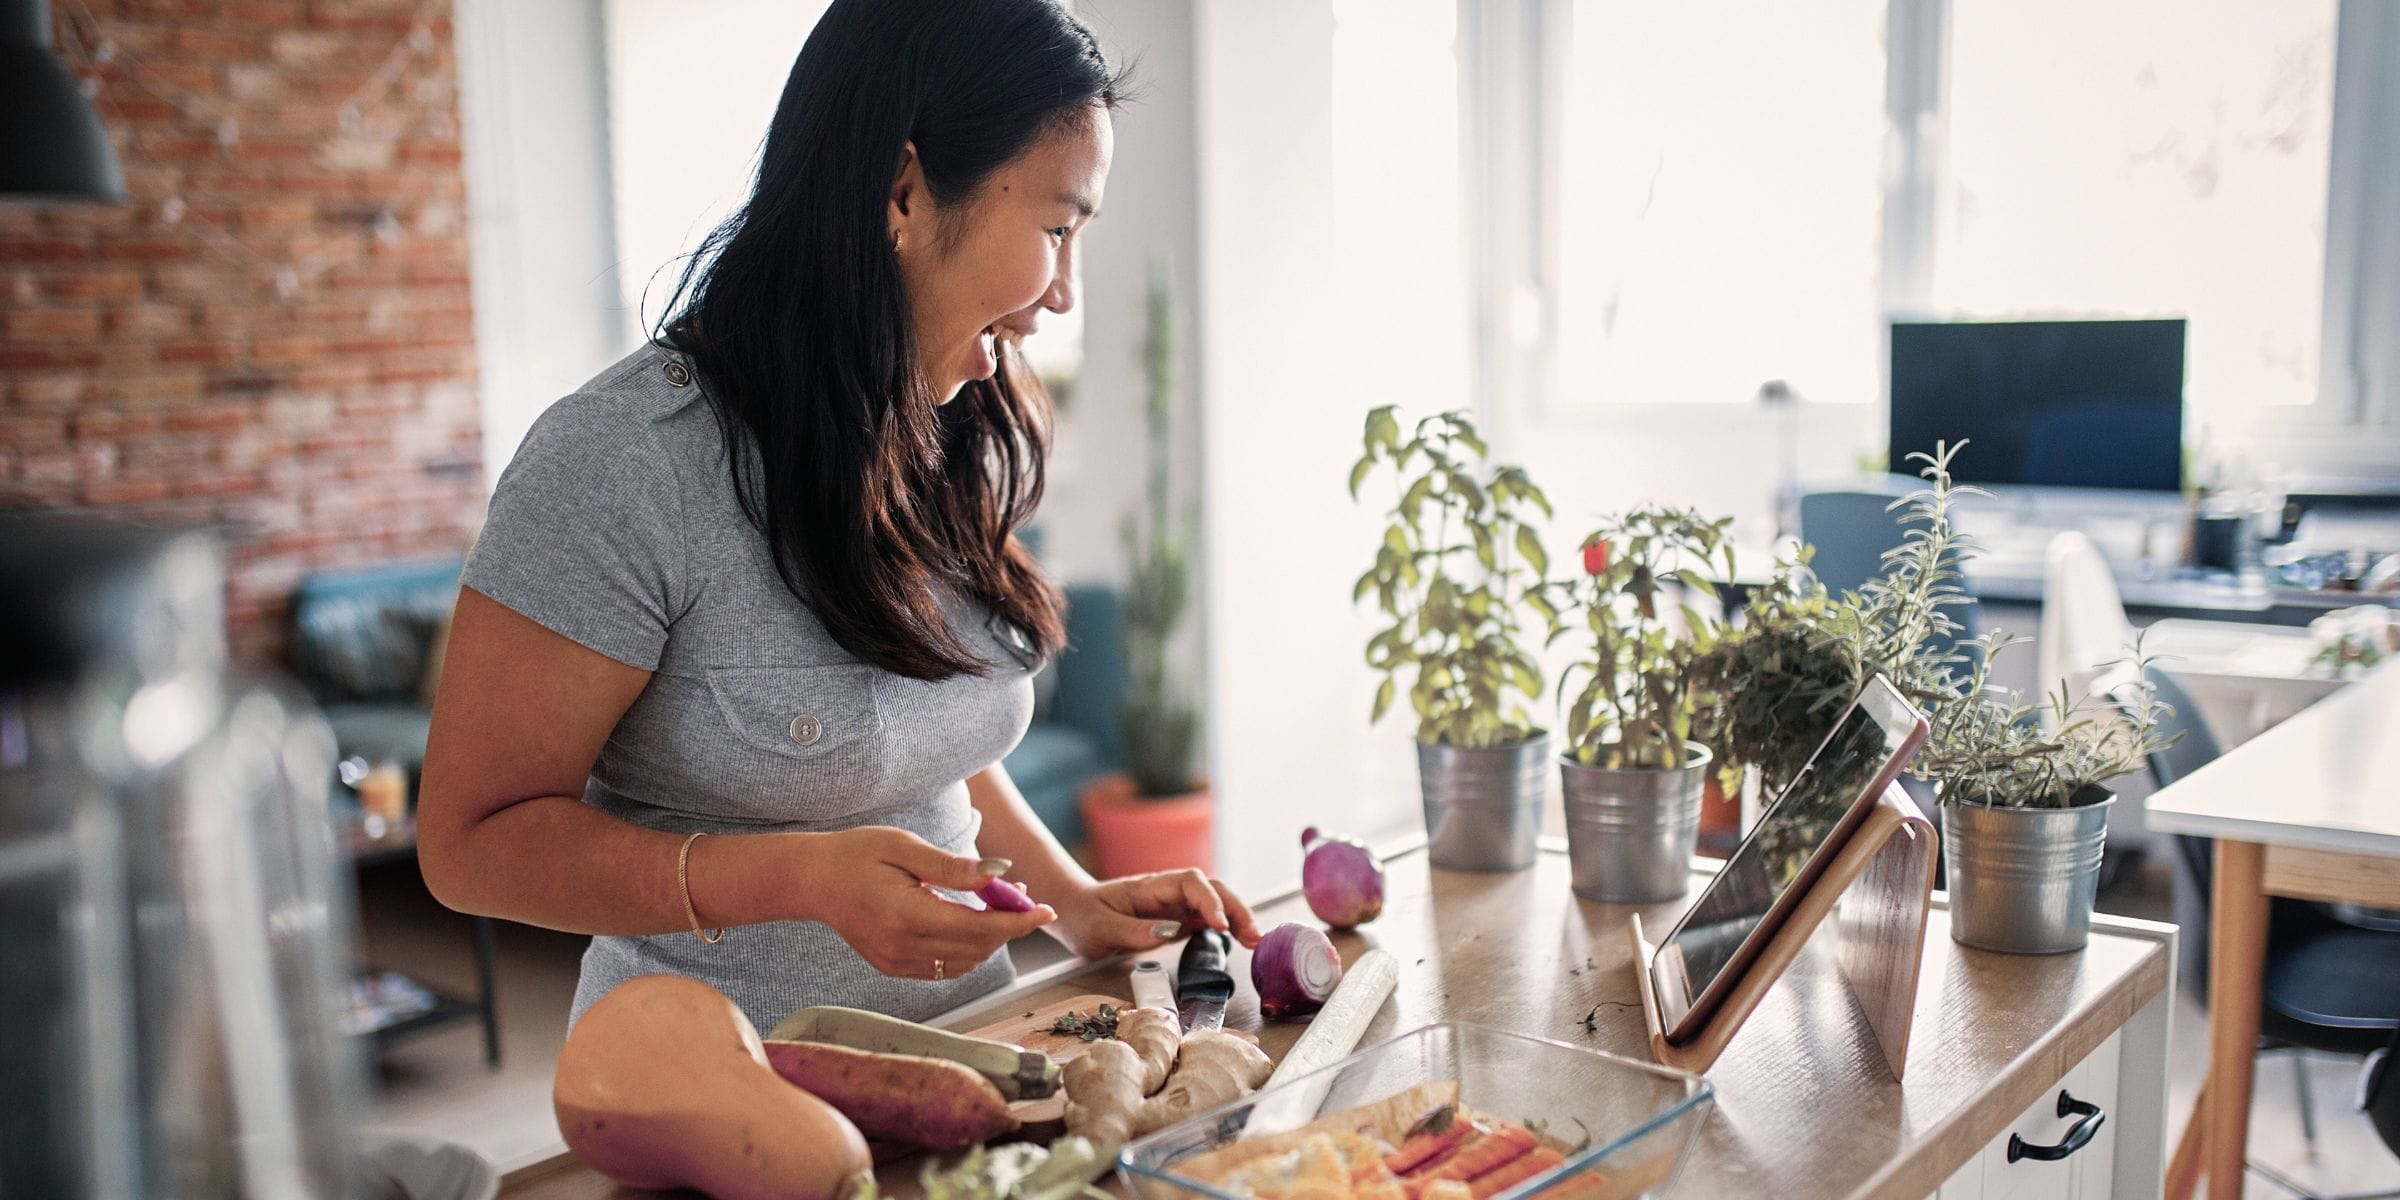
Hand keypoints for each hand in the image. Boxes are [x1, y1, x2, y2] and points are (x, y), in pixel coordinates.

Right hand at [791, 827, 1056, 979]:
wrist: (812, 880)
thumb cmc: (857, 854)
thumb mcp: (905, 847)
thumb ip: (952, 866)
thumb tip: (999, 872)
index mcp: (906, 916)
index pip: (977, 928)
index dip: (1018, 921)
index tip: (1046, 910)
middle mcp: (903, 948)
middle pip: (978, 948)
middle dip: (1009, 924)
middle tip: (1021, 892)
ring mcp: (897, 963)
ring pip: (966, 962)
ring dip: (990, 936)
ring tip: (997, 901)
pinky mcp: (895, 967)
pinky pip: (946, 967)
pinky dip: (968, 947)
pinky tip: (970, 918)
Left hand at [1047, 868, 1263, 959]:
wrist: (1075, 914)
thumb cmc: (1084, 918)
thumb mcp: (1100, 929)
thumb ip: (1133, 931)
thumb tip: (1170, 932)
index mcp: (1149, 887)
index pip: (1190, 883)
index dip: (1209, 901)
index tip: (1220, 925)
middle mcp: (1168, 892)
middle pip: (1212, 889)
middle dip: (1236, 908)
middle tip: (1253, 936)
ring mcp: (1175, 905)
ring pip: (1216, 903)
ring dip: (1237, 918)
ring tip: (1255, 941)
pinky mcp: (1178, 920)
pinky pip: (1208, 919)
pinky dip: (1228, 928)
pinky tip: (1241, 941)